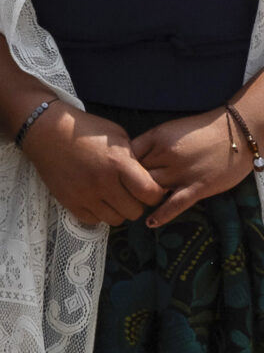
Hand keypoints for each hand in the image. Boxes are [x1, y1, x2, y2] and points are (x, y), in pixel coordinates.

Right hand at [22, 103, 165, 227]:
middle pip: (135, 212)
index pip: (150, 194)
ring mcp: (84, 195)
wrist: (47, 131)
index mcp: (118, 164)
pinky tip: (95, 199)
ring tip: (111, 196)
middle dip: (136, 203)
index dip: (155, 194)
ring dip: (117, 210)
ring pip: (115, 220)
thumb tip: (146, 178)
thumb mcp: (118, 136)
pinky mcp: (69, 202)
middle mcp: (102, 183)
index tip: (150, 189)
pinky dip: (98, 212)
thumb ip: (134, 159)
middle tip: (129, 192)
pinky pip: (93, 220)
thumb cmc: (86, 130)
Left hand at [132, 107, 254, 228]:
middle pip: (136, 174)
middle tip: (120, 194)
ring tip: (132, 206)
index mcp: (157, 138)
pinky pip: (176, 203)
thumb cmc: (200, 131)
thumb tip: (128, 160)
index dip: (120, 166)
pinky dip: (162, 214)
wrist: (236, 132)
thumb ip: (149, 144)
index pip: (127, 156)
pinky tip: (151, 222)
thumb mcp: (168, 130)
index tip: (115, 174)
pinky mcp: (199, 186)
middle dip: (128, 184)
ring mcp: (183, 172)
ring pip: (152, 189)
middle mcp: (167, 155)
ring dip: (143, 198)